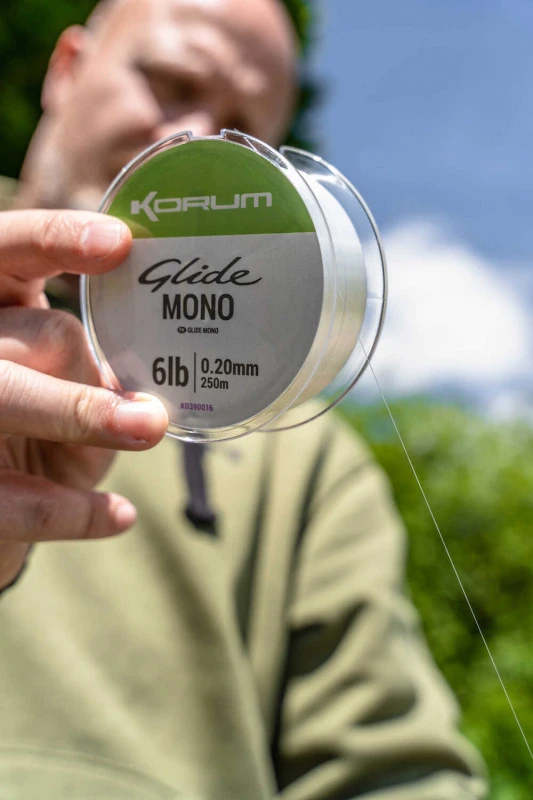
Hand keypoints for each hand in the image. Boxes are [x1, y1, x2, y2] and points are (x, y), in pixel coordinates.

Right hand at [0, 209, 168, 589]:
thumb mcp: (69, 395)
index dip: (55, 240)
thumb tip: (154, 367)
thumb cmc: (39, 439)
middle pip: (21, 336)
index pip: (6, 252)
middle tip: (148, 409)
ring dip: (81, 417)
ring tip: (146, 430)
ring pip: (5, 397)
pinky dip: (74, 510)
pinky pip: (13, 499)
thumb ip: (97, 373)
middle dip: (85, 364)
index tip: (121, 243)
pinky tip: (121, 516)